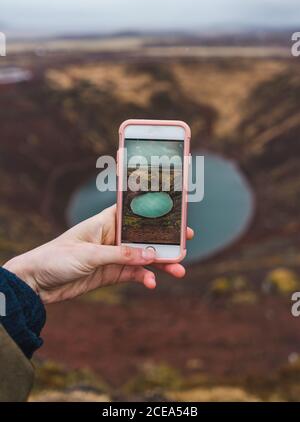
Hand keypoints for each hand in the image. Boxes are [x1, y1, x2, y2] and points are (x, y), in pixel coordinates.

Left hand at [3, 205, 193, 303]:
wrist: (37, 283)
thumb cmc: (58, 257)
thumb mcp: (91, 255)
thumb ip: (122, 255)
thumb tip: (151, 255)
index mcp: (106, 221)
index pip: (134, 212)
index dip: (155, 212)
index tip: (176, 214)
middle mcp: (112, 237)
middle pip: (144, 237)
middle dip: (164, 242)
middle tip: (185, 245)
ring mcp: (113, 256)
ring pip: (143, 258)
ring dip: (160, 264)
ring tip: (179, 271)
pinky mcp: (110, 273)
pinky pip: (133, 273)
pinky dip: (144, 278)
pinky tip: (151, 283)